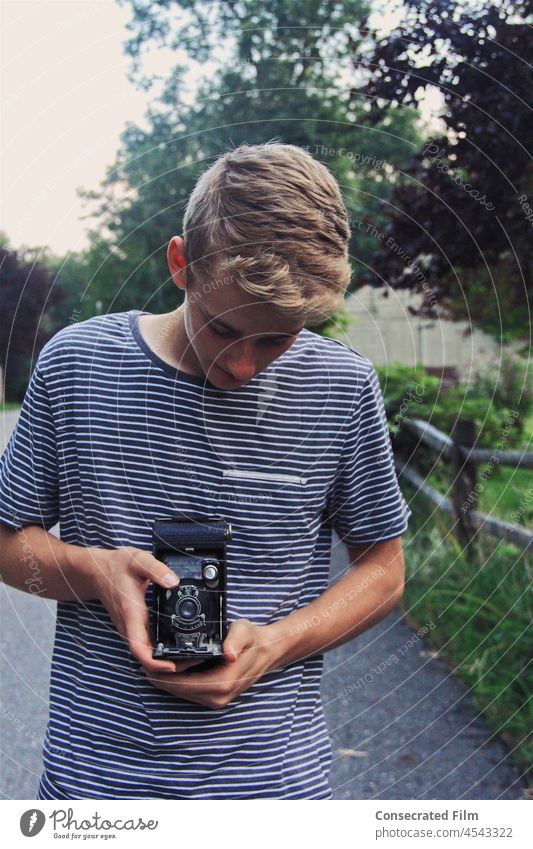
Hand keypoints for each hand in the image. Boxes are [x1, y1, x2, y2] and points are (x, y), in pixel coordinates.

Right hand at [91, 545, 202, 674]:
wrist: (98, 571)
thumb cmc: (117, 566)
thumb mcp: (138, 560)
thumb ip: (156, 569)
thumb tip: (174, 581)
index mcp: (131, 615)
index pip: (139, 649)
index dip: (155, 663)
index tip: (173, 666)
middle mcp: (130, 627)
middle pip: (146, 660)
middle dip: (168, 667)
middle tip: (194, 660)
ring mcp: (131, 629)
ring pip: (147, 656)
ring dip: (166, 662)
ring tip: (191, 658)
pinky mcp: (134, 627)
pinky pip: (147, 647)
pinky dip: (161, 653)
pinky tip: (178, 649)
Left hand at [144, 619, 276, 708]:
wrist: (267, 652)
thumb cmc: (253, 640)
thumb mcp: (244, 632)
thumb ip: (235, 641)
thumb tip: (229, 654)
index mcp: (223, 682)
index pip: (183, 684)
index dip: (162, 675)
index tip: (147, 662)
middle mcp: (219, 696)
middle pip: (178, 691)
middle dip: (159, 677)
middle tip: (143, 661)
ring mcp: (217, 699)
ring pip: (182, 693)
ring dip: (166, 680)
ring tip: (152, 664)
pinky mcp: (216, 697)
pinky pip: (190, 691)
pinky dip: (177, 681)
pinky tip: (169, 668)